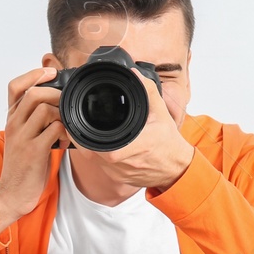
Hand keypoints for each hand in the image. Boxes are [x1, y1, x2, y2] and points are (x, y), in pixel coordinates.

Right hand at [0, 66, 63, 232]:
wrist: (12, 193)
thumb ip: (34, 120)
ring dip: (62, 114)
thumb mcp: (23, 138)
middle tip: (67, 104)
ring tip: (66, 126)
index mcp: (11, 119)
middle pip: (34, 93)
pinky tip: (67, 140)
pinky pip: (55, 128)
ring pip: (45, 109)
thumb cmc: (22, 166)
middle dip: (56, 93)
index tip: (51, 72)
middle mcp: (14, 124)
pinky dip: (66, 131)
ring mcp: (23, 137)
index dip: (33, 74)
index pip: (15, 87)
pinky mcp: (34, 150)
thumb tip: (57, 104)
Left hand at [86, 70, 193, 191]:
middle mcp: (125, 164)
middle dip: (84, 139)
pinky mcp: (119, 179)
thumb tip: (135, 75)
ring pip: (95, 162)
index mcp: (136, 147)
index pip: (102, 148)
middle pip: (93, 154)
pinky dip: (99, 156)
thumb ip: (148, 90)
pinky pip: (102, 168)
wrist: (176, 167)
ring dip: (90, 148)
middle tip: (78, 125)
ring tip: (87, 132)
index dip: (85, 138)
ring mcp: (120, 174)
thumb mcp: (161, 112)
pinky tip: (100, 145)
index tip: (78, 126)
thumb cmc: (169, 141)